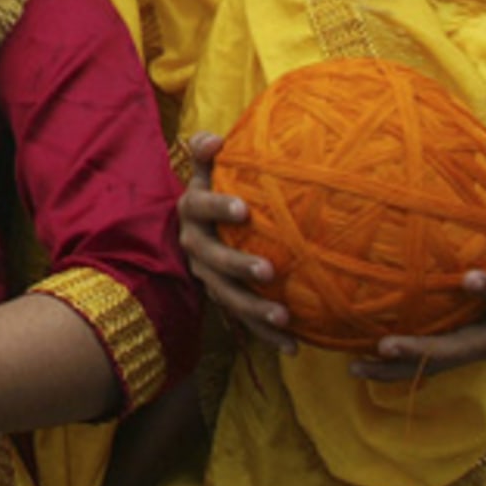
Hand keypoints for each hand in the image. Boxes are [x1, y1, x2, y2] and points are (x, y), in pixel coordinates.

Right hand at [178, 132, 297, 353]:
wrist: (200, 225)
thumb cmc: (215, 188)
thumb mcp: (206, 169)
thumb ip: (205, 152)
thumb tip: (212, 139)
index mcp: (192, 211)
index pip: (200, 208)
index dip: (218, 208)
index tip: (244, 208)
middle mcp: (195, 246)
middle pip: (211, 259)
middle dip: (238, 266)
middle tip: (268, 271)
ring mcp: (207, 276)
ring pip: (226, 295)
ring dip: (253, 309)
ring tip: (284, 316)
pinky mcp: (223, 299)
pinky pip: (243, 320)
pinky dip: (267, 335)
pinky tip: (294, 346)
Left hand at [351, 139, 485, 380]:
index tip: (469, 279)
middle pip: (459, 349)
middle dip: (423, 350)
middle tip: (385, 345)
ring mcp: (480, 349)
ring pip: (436, 366)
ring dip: (396, 370)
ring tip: (354, 366)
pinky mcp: (465, 355)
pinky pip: (427, 367)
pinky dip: (394, 370)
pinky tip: (355, 367)